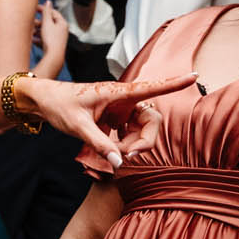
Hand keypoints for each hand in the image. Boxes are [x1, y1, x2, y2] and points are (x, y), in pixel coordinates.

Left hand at [12, 73, 195, 165]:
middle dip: (144, 140)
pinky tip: (114, 150)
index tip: (194, 75)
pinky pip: (131, 133)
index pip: (151, 87)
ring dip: (134, 144)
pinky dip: (126, 145)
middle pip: (151, 119)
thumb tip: (119, 163)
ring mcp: (121, 109)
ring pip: (142, 129)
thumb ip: (100, 144)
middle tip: (126, 155)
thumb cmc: (60, 105)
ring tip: (115, 153)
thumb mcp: (78, 126)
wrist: (44, 102)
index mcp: (117, 92)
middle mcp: (123, 99)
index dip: (174, 83)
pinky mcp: (116, 118)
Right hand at [33, 3, 68, 77]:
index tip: (34, 8)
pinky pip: (44, 40)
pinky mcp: (53, 46)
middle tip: (30, 21)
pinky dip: (38, 39)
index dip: (43, 9)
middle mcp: (62, 30)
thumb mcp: (47, 23)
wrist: (53, 57)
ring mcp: (58, 39)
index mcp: (62, 23)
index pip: (53, 12)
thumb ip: (46, 12)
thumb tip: (48, 1)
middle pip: (49, 23)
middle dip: (38, 22)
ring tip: (29, 31)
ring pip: (45, 32)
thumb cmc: (51, 39)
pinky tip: (31, 40)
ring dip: (37, 31)